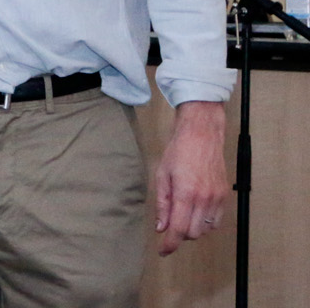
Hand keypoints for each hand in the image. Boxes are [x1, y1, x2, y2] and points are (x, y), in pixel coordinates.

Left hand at [154, 99, 227, 255]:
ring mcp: (217, 198)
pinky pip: (216, 221)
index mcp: (185, 193)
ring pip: (206, 230)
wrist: (202, 135)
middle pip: (193, 233)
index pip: (179, 230)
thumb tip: (161, 227)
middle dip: (180, 234)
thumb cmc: (178, 152)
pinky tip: (196, 211)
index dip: (170, 244)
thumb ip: (162, 203)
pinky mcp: (225, 196)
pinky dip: (205, 222)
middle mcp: (204, 199)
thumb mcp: (162, 175)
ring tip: (182, 214)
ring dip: (193, 229)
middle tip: (169, 224)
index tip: (163, 251)